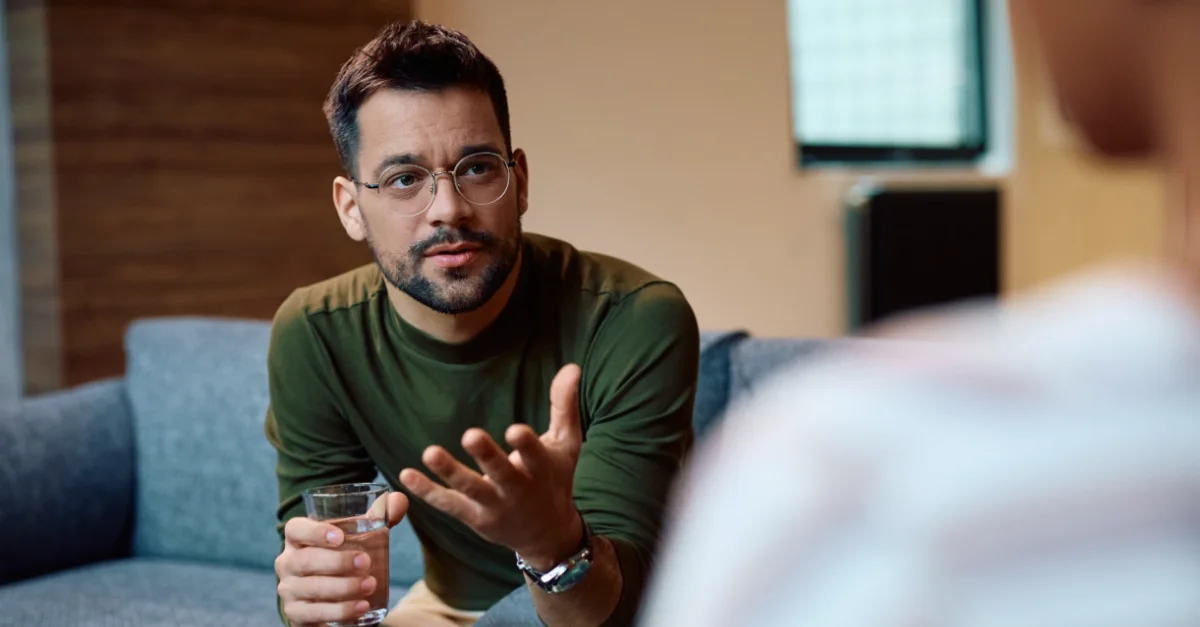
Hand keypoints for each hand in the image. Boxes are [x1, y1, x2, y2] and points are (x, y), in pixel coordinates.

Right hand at [275, 492, 408, 626]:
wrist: (332, 595)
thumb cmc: (344, 554)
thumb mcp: (359, 534)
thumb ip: (379, 515)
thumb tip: (399, 500)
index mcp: (298, 538)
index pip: (296, 529)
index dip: (314, 531)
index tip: (341, 536)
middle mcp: (287, 562)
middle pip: (305, 560)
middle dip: (337, 562)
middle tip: (366, 563)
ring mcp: (289, 589)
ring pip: (312, 588)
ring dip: (343, 587)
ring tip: (370, 584)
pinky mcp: (296, 613)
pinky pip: (314, 613)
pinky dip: (340, 611)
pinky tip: (361, 607)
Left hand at [400, 364, 584, 569]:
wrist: (547, 534)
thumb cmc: (555, 478)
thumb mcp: (566, 444)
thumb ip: (564, 405)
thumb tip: (572, 366)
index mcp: (541, 469)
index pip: (535, 455)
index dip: (526, 444)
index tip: (515, 430)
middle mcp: (518, 489)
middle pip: (501, 472)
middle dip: (487, 456)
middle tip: (471, 435)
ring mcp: (494, 505)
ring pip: (470, 489)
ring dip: (449, 472)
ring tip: (429, 452)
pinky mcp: (474, 517)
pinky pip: (448, 504)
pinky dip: (426, 491)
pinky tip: (406, 475)